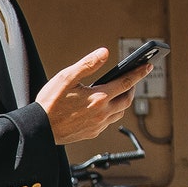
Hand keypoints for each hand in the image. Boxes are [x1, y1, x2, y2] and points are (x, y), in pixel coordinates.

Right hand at [36, 48, 151, 145]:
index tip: (147, 66)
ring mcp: (98, 125)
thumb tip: (104, 53)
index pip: (126, 82)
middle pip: (127, 99)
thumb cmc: (49, 103)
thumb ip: (87, 64)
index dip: (138, 72)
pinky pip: (108, 122)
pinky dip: (111, 113)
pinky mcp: (92, 133)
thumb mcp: (66, 78)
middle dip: (132, 88)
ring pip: (120, 113)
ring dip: (122, 102)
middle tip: (131, 80)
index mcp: (98, 97)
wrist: (40, 129)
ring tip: (117, 93)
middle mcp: (102, 112)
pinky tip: (102, 108)